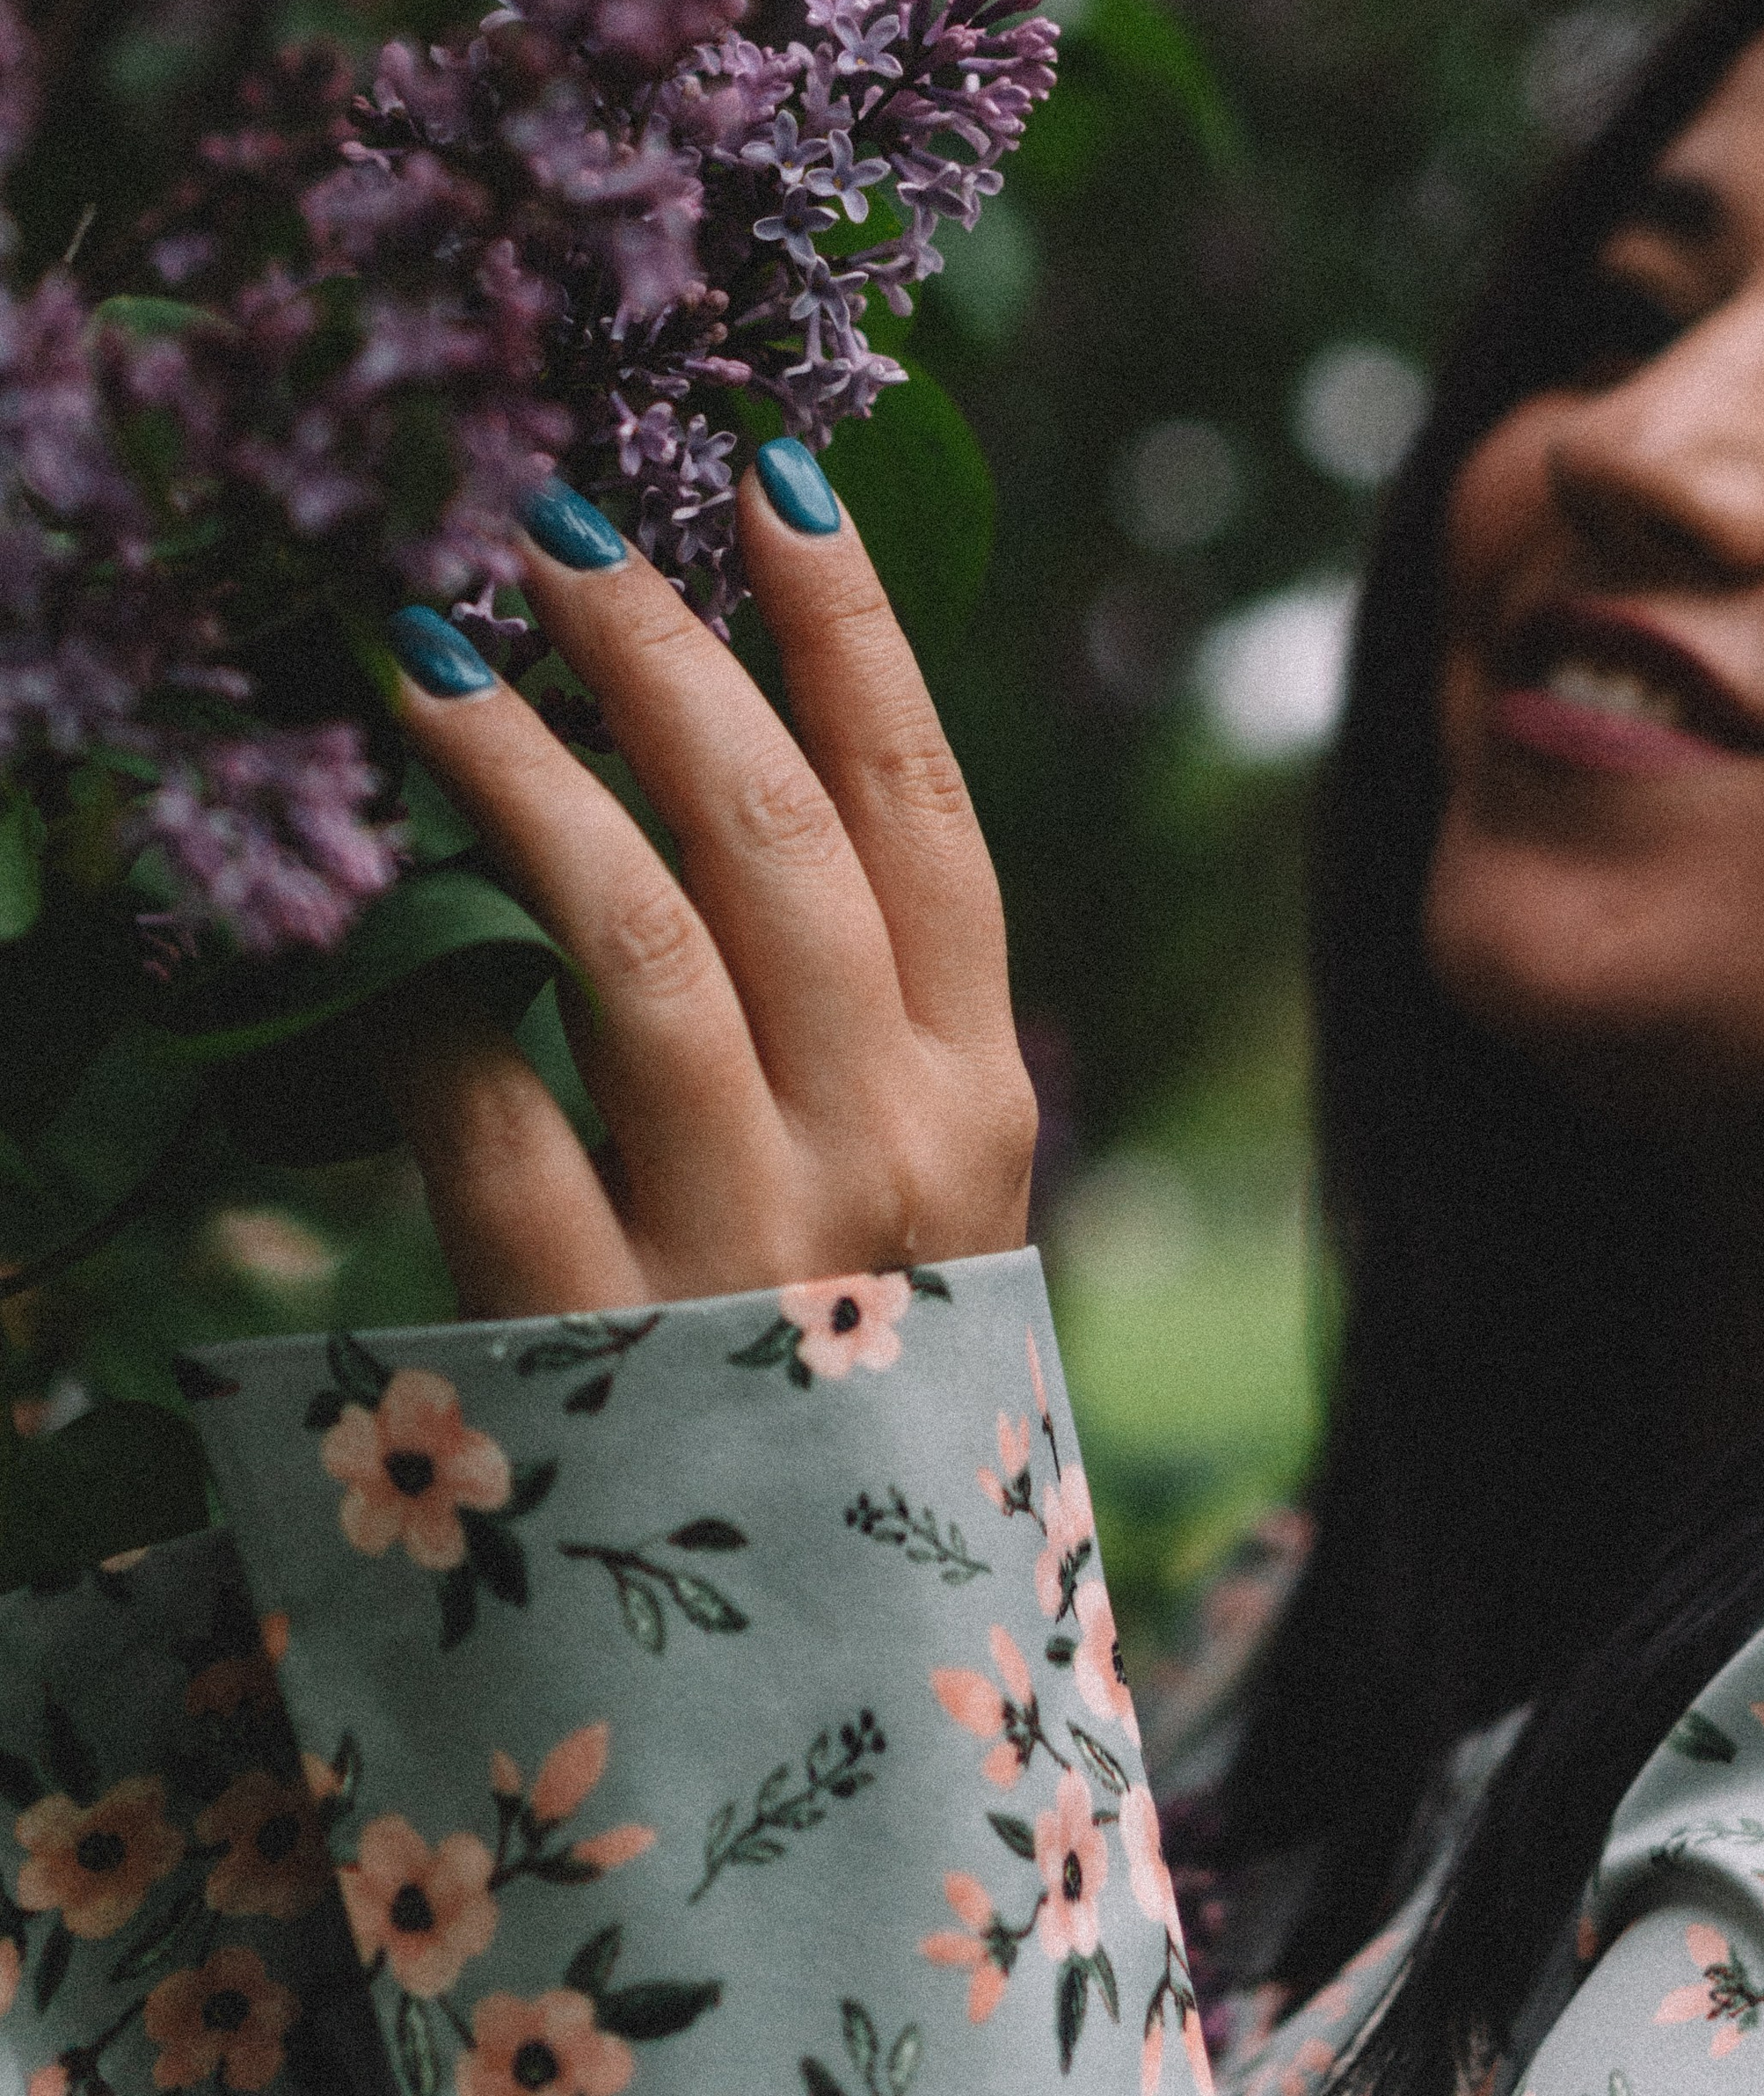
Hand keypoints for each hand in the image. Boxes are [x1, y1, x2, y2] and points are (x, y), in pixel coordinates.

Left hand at [375, 454, 1036, 1319]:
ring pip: (632, 938)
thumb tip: (702, 761)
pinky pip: (488, 1118)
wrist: (825, 1701)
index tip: (774, 478)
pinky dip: (424, 1004)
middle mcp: (891, 1158)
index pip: (926, 810)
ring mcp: (749, 1253)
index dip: (852, 631)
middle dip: (661, 653)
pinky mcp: (597, 1344)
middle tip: (548, 523)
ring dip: (517, 769)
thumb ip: (847, 1014)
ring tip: (417, 651)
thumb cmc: (838, 1386)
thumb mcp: (901, 1197)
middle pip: (778, 838)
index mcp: (979, 1100)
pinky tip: (368, 930)